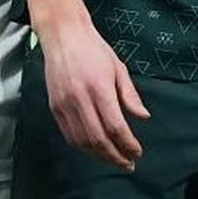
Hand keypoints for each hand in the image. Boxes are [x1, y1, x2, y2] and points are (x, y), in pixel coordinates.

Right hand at [38, 19, 149, 170]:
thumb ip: (130, 95)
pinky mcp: (54, 107)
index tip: (137, 152)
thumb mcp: (118, 67)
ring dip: (99, 156)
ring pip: (82, 142)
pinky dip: (83, 147)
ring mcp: (64, 104)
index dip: (128, 144)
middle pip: (98, 139)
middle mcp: (80, 99)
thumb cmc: (93, 49)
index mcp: (99, 88)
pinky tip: (94, 150)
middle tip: (128, 163)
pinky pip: (69, 135)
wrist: (62, 35)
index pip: (115, 126)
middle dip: (115, 156)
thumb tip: (143, 117)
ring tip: (113, 160)